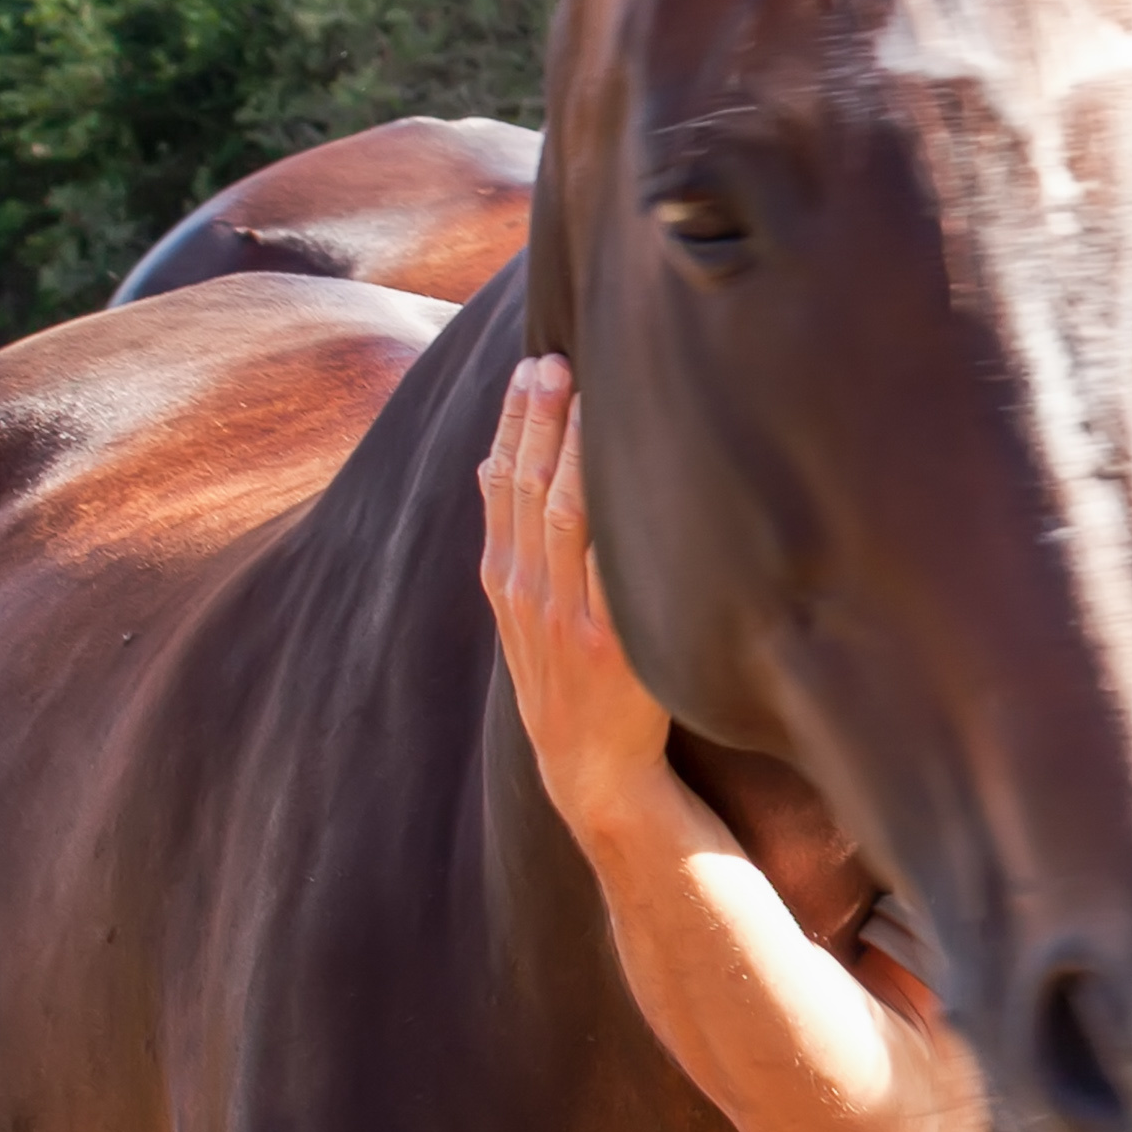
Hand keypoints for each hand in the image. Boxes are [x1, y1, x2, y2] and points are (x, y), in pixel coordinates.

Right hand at [478, 356, 677, 840]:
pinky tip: (635, 473)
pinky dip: (618, 516)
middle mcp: (527, 592)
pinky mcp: (611, 645)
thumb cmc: (568, 684)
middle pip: (527, 486)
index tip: (530, 367)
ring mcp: (566, 618)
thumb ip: (514, 547)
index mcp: (504, 581)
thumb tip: (496, 463)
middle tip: (556, 359)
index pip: (499, 483)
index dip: (514, 422)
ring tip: (590, 395)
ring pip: (564, 514)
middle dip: (541, 417)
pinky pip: (614, 566)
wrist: (591, 773)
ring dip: (575, 449)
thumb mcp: (522, 616)